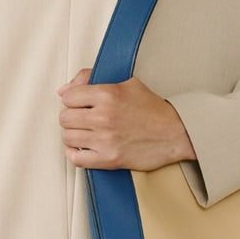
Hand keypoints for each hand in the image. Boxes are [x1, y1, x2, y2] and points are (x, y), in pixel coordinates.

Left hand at [57, 69, 195, 170]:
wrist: (176, 132)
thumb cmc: (152, 108)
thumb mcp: (126, 82)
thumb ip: (91, 79)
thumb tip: (63, 90)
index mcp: (107, 94)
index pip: (68, 96)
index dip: (72, 100)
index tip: (80, 104)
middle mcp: (104, 116)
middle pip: (65, 117)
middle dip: (72, 117)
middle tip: (83, 118)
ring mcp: (106, 139)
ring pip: (67, 137)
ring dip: (73, 135)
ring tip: (84, 132)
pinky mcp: (109, 159)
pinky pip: (76, 159)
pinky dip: (74, 154)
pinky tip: (82, 147)